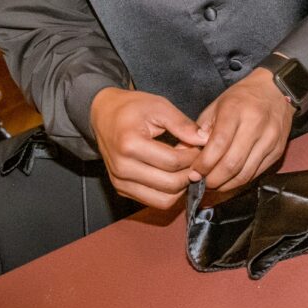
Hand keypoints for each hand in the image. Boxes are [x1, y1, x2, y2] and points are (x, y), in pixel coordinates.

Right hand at [89, 88, 206, 208]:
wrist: (103, 115)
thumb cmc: (131, 108)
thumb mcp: (158, 106)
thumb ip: (182, 124)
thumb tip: (205, 140)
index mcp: (130, 144)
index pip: (173, 162)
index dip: (193, 157)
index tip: (201, 147)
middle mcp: (122, 168)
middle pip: (170, 184)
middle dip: (190, 174)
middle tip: (197, 160)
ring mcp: (120, 181)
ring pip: (163, 200)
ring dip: (181, 188)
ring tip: (185, 168)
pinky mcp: (121, 189)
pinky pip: (153, 201)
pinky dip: (169, 193)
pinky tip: (173, 175)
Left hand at [190, 69, 293, 193]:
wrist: (275, 90)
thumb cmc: (241, 98)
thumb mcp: (215, 106)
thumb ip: (198, 130)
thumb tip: (181, 154)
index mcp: (236, 110)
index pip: (218, 144)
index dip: (203, 164)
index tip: (193, 173)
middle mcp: (255, 125)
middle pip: (232, 164)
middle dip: (213, 179)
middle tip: (200, 183)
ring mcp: (270, 139)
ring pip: (245, 174)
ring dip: (225, 185)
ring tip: (212, 184)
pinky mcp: (278, 151)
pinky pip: (256, 174)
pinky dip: (239, 181)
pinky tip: (229, 180)